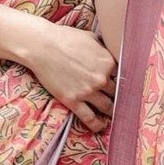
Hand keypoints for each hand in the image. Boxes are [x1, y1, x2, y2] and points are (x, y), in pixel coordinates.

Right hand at [21, 17, 117, 131]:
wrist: (42, 46)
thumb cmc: (64, 38)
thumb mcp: (90, 37)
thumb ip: (103, 47)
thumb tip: (108, 50)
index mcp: (108, 62)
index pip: (121, 76)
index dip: (120, 81)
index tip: (120, 85)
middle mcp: (101, 79)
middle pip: (116, 92)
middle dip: (116, 96)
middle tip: (117, 101)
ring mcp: (88, 91)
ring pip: (106, 107)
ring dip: (110, 111)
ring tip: (111, 115)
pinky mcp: (73, 101)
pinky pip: (90, 118)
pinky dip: (97, 125)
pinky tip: (101, 127)